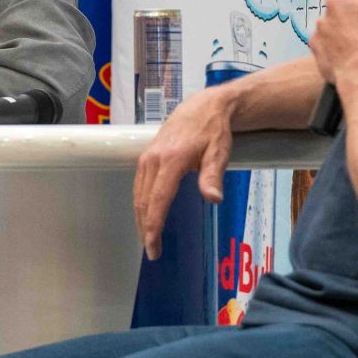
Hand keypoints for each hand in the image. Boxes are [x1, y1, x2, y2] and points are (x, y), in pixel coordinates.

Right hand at [133, 90, 236, 258]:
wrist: (205, 106)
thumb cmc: (214, 131)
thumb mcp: (218, 152)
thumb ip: (213, 176)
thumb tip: (213, 199)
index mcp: (171, 160)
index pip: (157, 200)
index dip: (153, 226)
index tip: (153, 247)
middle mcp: (153, 159)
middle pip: (144, 200)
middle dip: (145, 228)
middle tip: (152, 251)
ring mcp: (148, 156)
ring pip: (139, 193)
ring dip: (141, 217)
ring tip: (147, 238)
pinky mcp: (147, 155)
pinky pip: (140, 184)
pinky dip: (141, 202)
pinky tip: (146, 214)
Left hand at [308, 0, 357, 86]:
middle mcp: (336, 4)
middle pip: (337, 3)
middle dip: (344, 13)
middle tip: (356, 29)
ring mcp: (321, 23)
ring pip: (327, 23)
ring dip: (335, 31)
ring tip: (349, 48)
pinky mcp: (313, 41)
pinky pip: (320, 40)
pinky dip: (327, 46)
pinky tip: (339, 58)